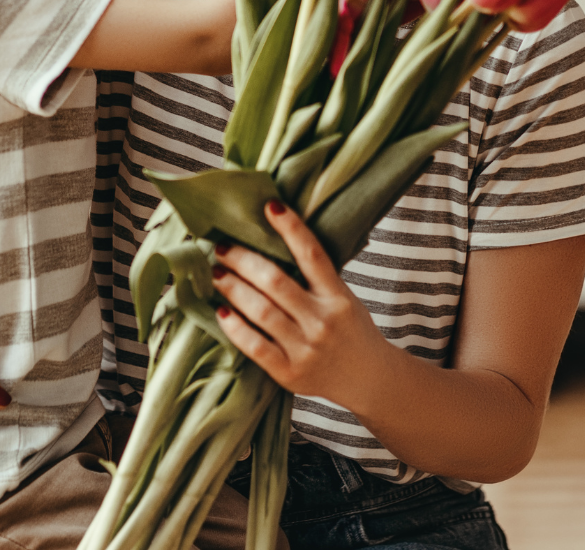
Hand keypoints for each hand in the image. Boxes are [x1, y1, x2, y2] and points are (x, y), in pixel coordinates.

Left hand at [210, 201, 389, 405]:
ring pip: (261, 311)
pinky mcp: (290, 373)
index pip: (312, 255)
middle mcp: (323, 321)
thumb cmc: (349, 330)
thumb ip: (316, 277)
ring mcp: (306, 349)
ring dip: (233, 288)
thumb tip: (272, 240)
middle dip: (243, 260)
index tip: (269, 206)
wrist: (368, 379)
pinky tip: (221, 311)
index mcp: (337, 297)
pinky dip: (235, 327)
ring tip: (217, 273)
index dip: (291, 228)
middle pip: (275, 282)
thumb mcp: (343, 298)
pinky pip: (255, 346)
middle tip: (222, 247)